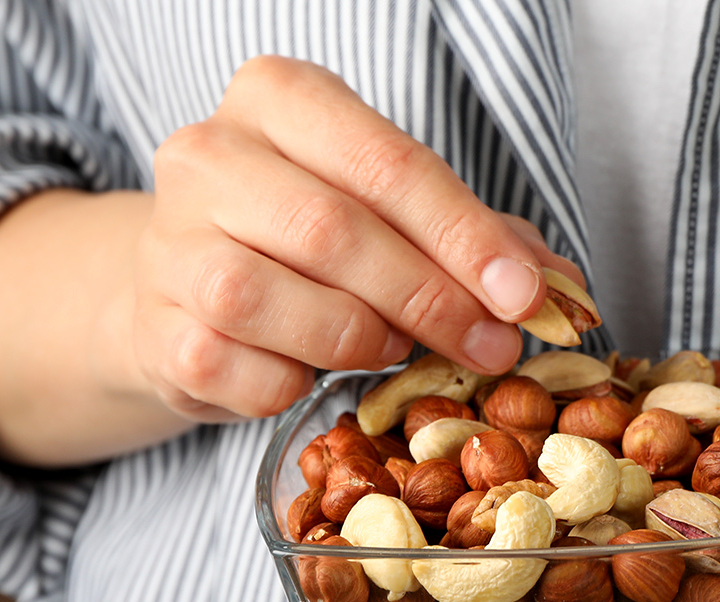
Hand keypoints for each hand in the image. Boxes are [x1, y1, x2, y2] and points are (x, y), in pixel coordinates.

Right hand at [134, 55, 582, 421]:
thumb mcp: (391, 215)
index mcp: (276, 98)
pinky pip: (240, 370)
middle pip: (335, 230)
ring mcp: (169, 242)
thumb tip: (565, 294)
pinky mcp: (154, 327)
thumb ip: (476, 241)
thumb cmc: (305, 246)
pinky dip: (294, 384)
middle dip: (431, 298)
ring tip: (390, 348)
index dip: (466, 237)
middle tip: (490, 346)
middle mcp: (207, 154)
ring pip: (270, 297)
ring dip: (356, 338)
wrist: (184, 291)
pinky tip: (311, 375)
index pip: (388, 163)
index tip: (526, 296)